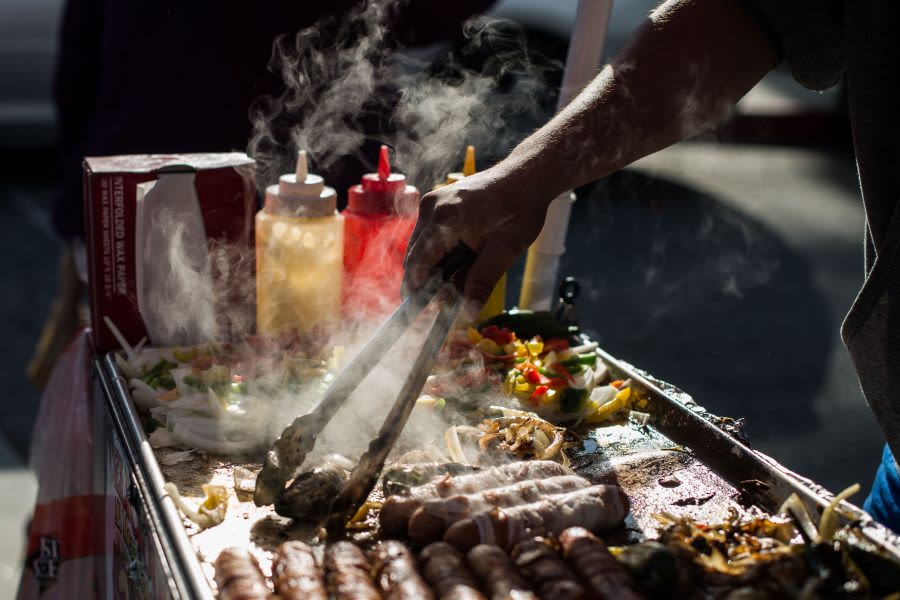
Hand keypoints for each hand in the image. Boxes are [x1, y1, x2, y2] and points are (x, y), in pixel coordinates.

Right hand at [403, 165, 551, 317]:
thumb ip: (482, 282)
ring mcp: (433, 202)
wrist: (527, 176)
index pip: (417, 263)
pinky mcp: (438, 201)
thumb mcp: (505, 251)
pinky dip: (439, 252)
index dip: (415, 290)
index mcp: (444, 220)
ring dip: (434, 267)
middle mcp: (432, 208)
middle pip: (415, 256)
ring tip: (455, 283)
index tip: (418, 312)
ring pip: (420, 246)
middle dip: (426, 281)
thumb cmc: (519, 209)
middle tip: (443, 303)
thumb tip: (468, 313)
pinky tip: (458, 262)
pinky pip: (429, 234)